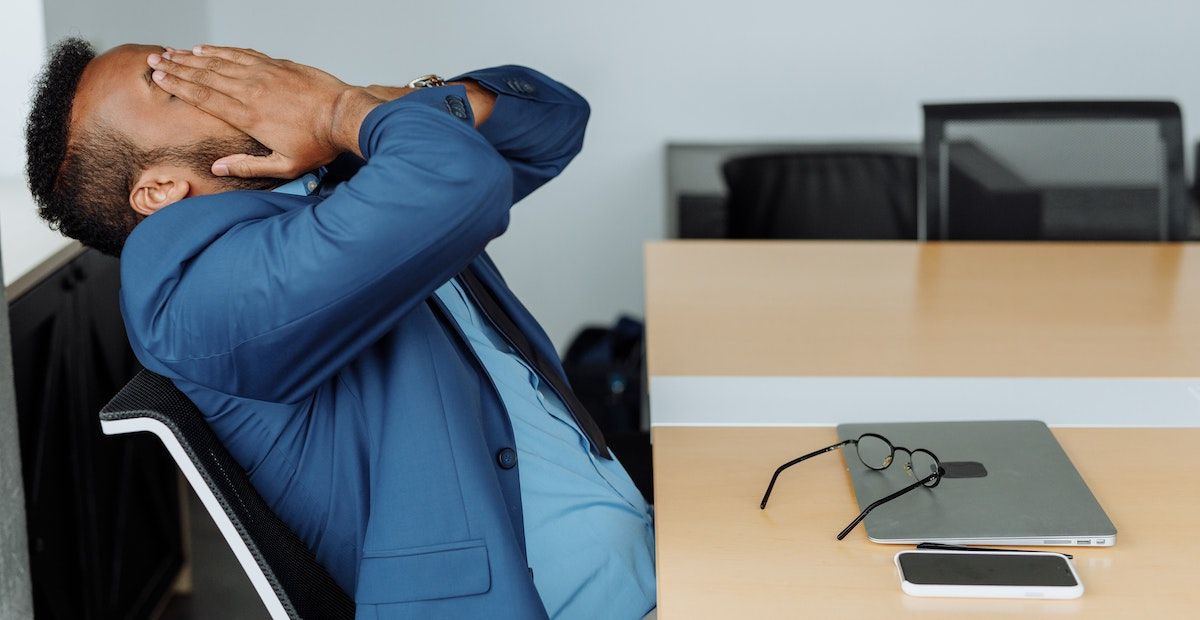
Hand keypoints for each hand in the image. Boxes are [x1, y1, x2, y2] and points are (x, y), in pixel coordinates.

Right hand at [148, 45, 381, 177]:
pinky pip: (242, 54)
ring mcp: (264, 74)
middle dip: (177, 67)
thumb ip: (249, 167)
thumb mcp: (284, 166)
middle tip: (156, 61)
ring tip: (173, 52)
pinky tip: (207, 48)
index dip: (179, 86)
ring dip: (193, 56)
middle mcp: (251, 91)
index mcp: (248, 116)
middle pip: (205, 76)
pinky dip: (222, 50)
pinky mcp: (276, 65)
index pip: (204, 98)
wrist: (344, 116)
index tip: (160, 79)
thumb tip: (217, 168)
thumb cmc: (318, 144)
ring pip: (220, 62)